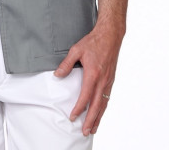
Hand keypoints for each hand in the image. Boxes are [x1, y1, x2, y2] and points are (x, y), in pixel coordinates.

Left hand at [53, 21, 123, 135]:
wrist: (110, 35)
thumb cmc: (93, 42)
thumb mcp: (76, 49)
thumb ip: (66, 64)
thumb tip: (57, 75)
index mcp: (93, 74)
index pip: (85, 96)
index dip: (79, 108)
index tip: (73, 117)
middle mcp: (102, 80)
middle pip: (97, 105)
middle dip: (91, 120)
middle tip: (85, 132)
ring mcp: (108, 81)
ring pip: (104, 104)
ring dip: (98, 117)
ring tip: (93, 128)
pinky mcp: (111, 79)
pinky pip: (107, 97)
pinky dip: (103, 108)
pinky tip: (100, 112)